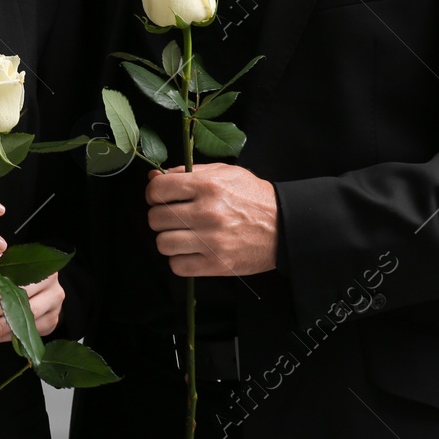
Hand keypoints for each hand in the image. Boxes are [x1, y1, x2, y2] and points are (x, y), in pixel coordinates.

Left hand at [0, 272, 64, 345]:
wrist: (43, 290)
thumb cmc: (18, 280)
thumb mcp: (3, 274)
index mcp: (33, 262)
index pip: (5, 277)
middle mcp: (48, 282)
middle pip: (16, 298)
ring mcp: (53, 302)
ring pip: (24, 317)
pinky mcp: (53, 320)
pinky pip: (29, 332)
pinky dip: (8, 336)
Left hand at [146, 162, 277, 276]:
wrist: (285, 225)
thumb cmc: (252, 196)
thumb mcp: (224, 172)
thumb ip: (186, 172)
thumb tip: (153, 178)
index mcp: (207, 186)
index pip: (158, 191)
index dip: (154, 194)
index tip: (161, 198)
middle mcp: (207, 213)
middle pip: (156, 219)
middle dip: (161, 217)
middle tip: (174, 217)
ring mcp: (211, 241)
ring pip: (163, 244)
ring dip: (169, 240)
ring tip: (183, 235)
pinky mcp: (217, 265)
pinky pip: (177, 266)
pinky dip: (180, 260)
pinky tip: (191, 251)